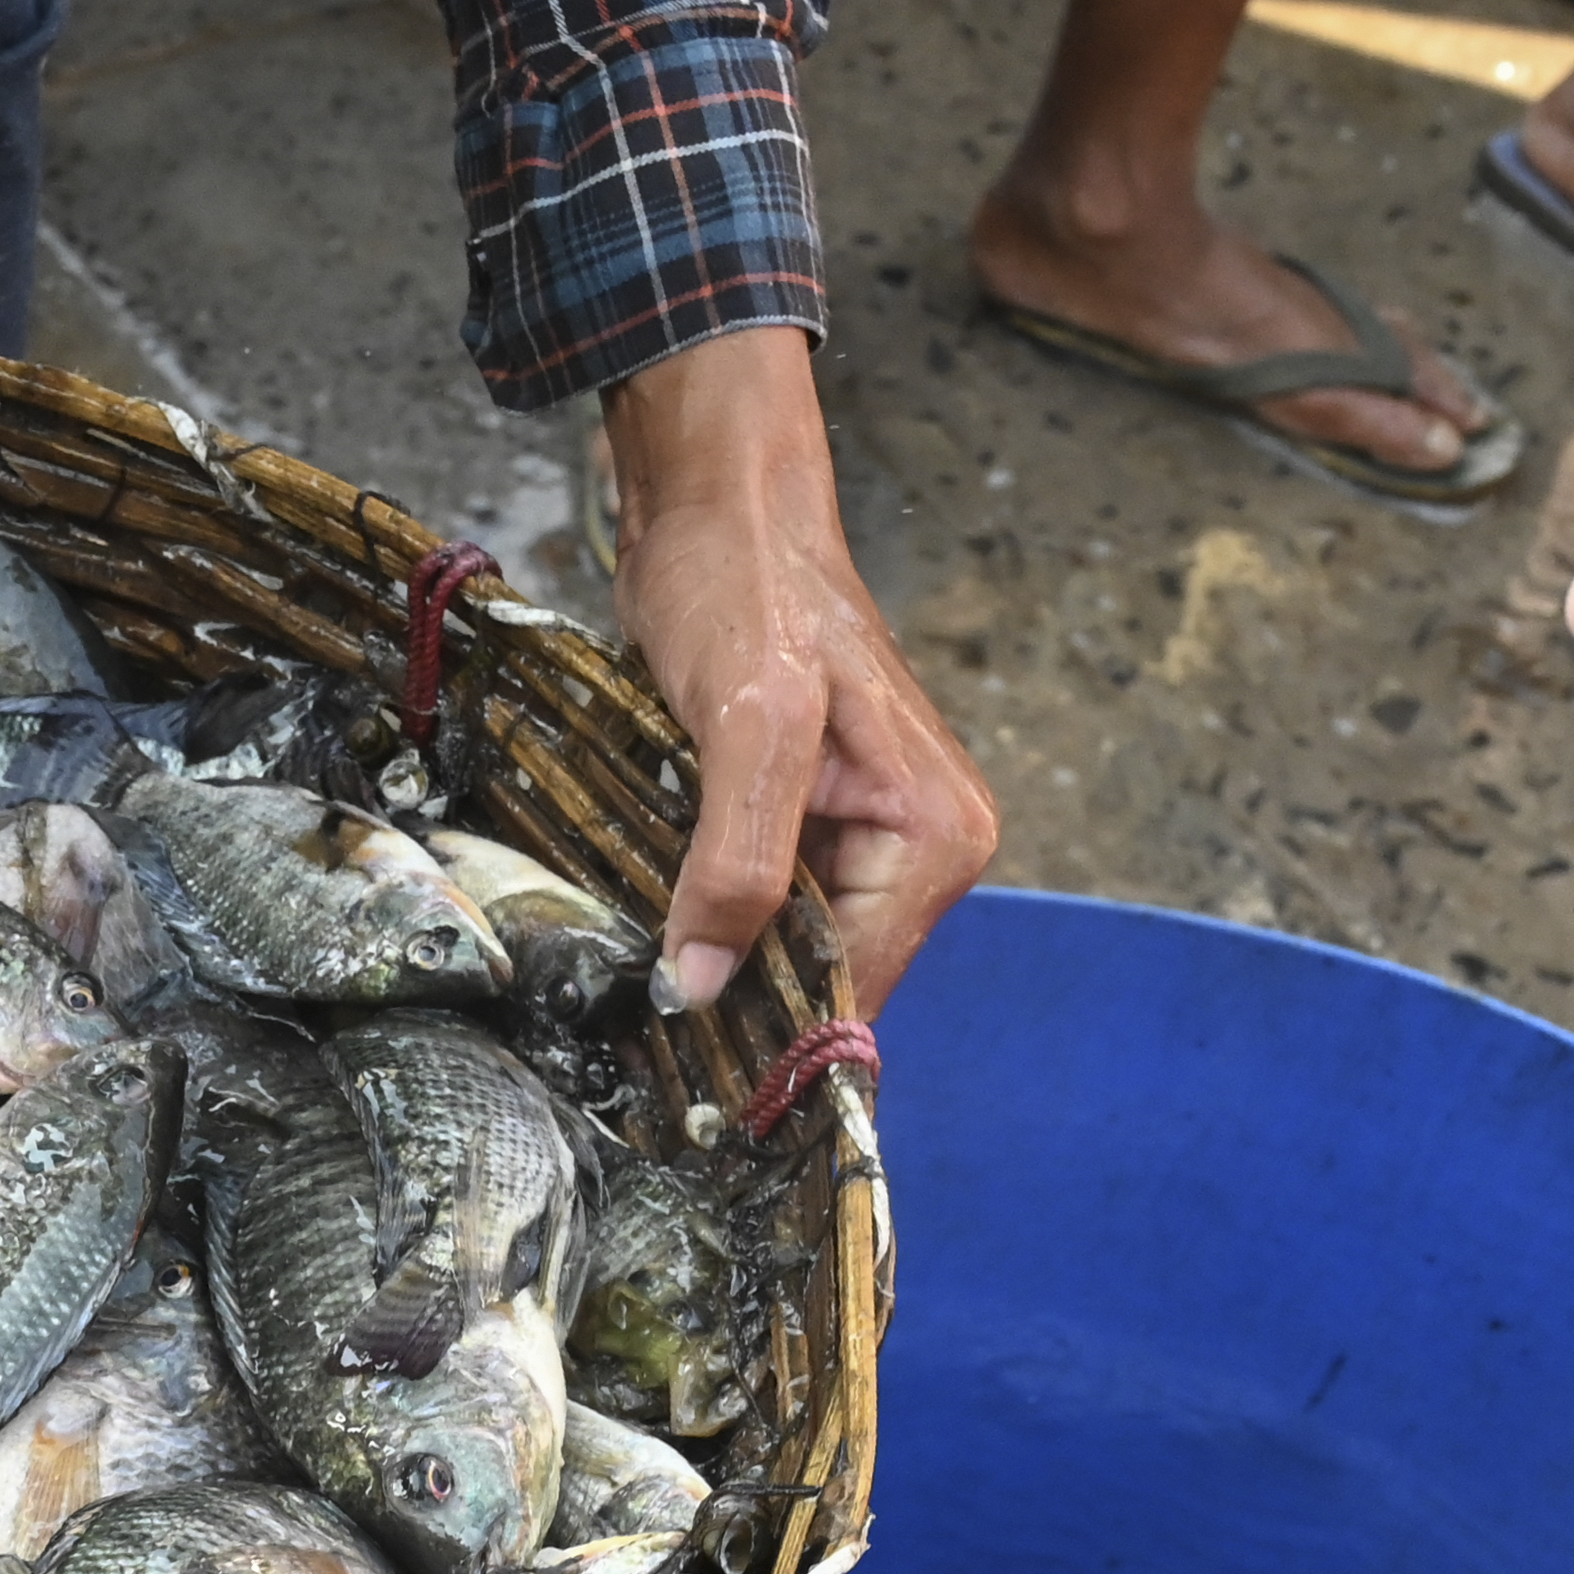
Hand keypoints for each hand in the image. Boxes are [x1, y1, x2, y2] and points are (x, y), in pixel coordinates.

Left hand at [603, 327, 999, 1026]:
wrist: (713, 504)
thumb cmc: (748, 583)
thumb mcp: (750, 724)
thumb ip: (738, 861)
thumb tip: (703, 985)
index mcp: (936, 837)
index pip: (858, 990)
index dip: (773, 1030)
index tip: (686, 1069)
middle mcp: (916, 847)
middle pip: (823, 979)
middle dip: (740, 999)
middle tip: (640, 1024)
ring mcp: (858, 835)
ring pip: (782, 949)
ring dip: (713, 961)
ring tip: (636, 977)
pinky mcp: (801, 818)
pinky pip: (755, 903)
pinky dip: (702, 918)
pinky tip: (650, 922)